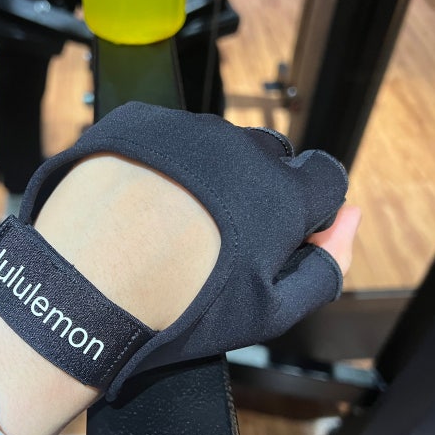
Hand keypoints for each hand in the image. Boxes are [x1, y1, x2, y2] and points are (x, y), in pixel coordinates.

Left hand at [19, 102, 354, 395]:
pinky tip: (141, 199)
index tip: (277, 236)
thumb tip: (352, 219)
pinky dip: (165, 160)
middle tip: (217, 236)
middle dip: (261, 190)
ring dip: (210, 174)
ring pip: (219, 146)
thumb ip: (328, 266)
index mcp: (283, 192)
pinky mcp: (140, 121)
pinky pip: (168, 136)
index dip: (309, 210)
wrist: (82, 289)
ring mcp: (187, 130)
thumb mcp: (269, 313)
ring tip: (171, 221)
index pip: (325, 177)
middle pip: (272, 158)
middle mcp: (240, 148)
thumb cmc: (179, 309)